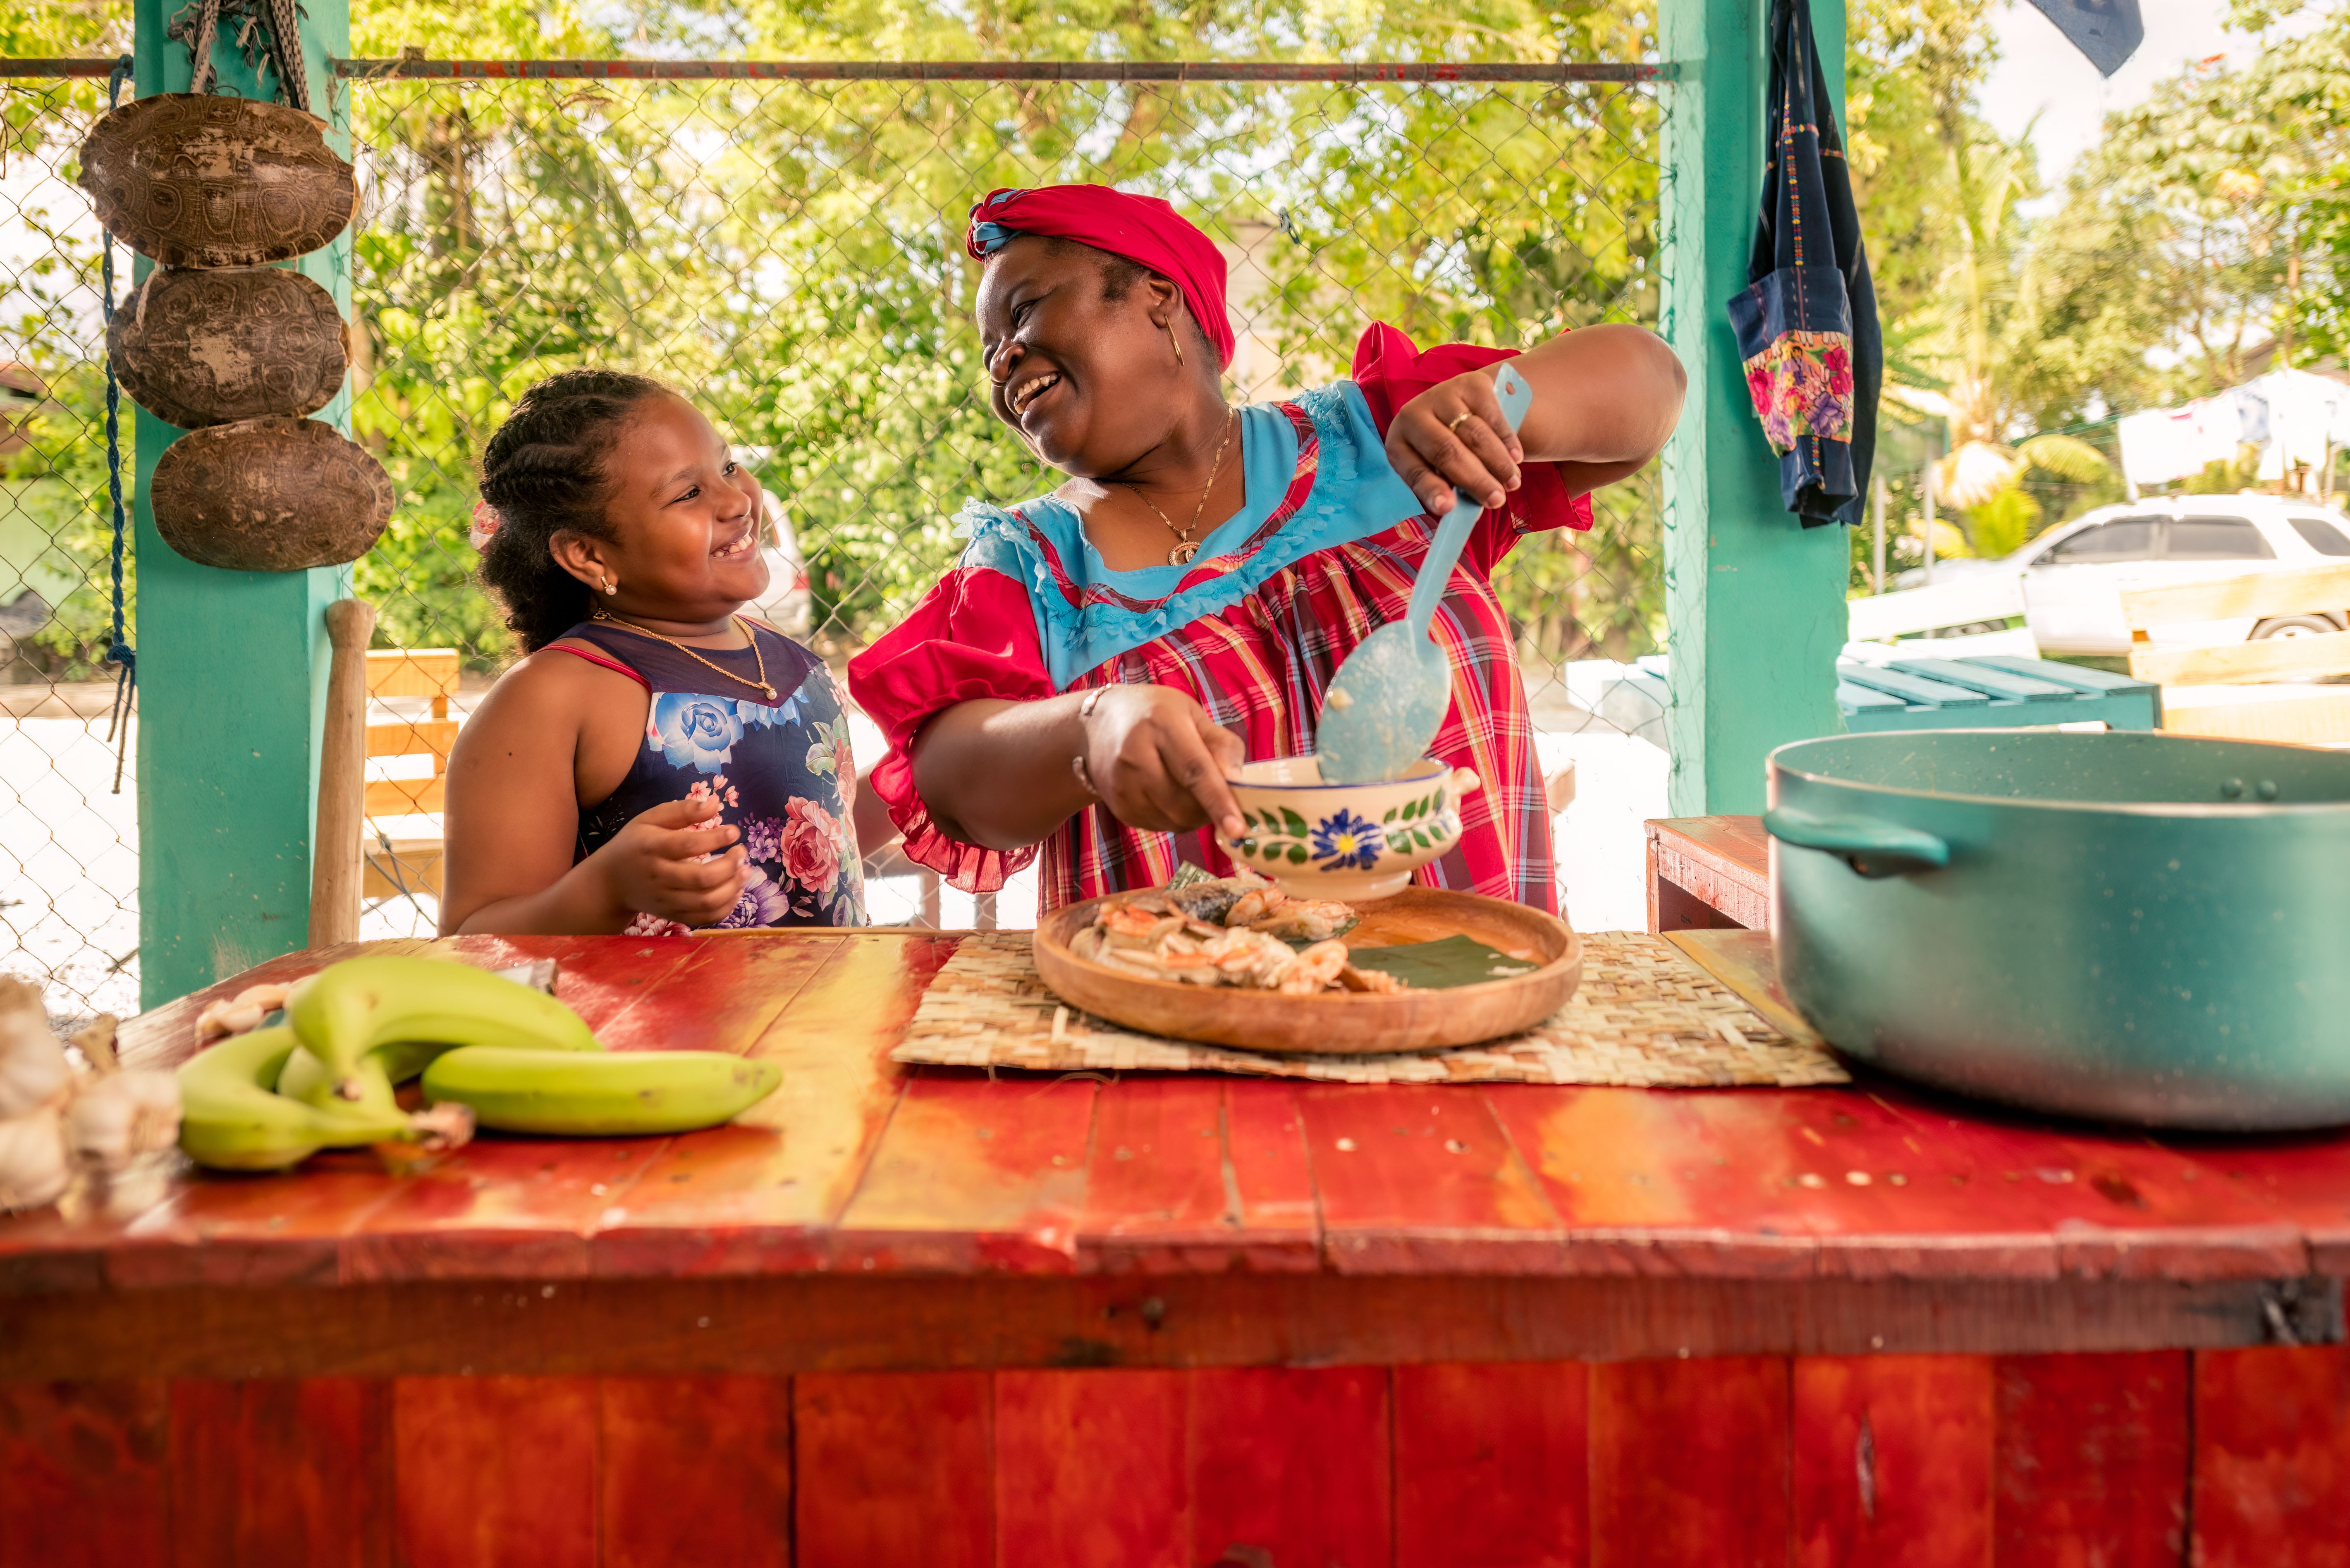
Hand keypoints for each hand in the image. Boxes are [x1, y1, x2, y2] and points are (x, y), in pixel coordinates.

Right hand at [593, 794, 747, 927]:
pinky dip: (726, 907)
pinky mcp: (673, 915)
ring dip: (733, 887)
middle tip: (741, 852)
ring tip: (744, 870)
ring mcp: (666, 900)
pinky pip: (705, 918)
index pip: (686, 845)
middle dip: (729, 865)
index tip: (734, 831)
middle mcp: (658, 877)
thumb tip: (714, 804)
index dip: (715, 839)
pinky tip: (734, 890)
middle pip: (701, 878)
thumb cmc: (635, 844)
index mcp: (650, 848)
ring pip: (706, 902)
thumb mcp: (650, 819)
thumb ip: (682, 810)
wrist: (611, 882)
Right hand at [1078, 684, 1245, 838]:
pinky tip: (1169, 794)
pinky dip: (1175, 818)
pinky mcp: (1118, 806)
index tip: (1238, 828)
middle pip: (1185, 804)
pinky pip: (1159, 826)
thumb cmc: (1155, 714)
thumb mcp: (1192, 714)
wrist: (1096, 724)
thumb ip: (1221, 745)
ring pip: (1174, 821)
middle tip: (1220, 795)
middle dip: (1211, 810)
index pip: (1194, 771)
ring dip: (1194, 815)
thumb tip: (1239, 782)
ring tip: (1191, 789)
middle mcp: (1135, 756)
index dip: (1218, 801)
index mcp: (1162, 725)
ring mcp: (1122, 785)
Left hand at [1386, 369, 1525, 516]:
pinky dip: (1506, 439)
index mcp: (1399, 444)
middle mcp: (1413, 415)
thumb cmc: (1451, 450)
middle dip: (1475, 479)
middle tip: (1497, 501)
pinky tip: (1516, 457)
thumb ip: (1450, 489)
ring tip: (1512, 484)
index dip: (1431, 490)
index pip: (1414, 471)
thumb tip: (1460, 513)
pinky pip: (1492, 416)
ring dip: (1496, 462)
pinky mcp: (1470, 384)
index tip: (1448, 508)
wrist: (1464, 405)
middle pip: (1446, 451)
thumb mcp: (1441, 470)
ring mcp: (1441, 395)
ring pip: (1473, 434)